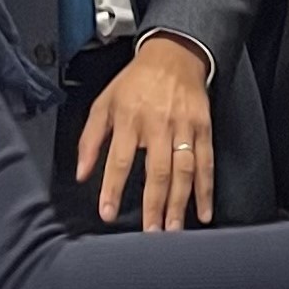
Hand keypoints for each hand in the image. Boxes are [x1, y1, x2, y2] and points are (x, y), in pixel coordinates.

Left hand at [77, 34, 213, 230]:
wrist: (173, 55)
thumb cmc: (135, 82)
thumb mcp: (104, 103)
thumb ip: (90, 139)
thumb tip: (81, 173)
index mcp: (130, 119)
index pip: (120, 160)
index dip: (113, 188)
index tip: (108, 213)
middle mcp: (158, 124)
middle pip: (158, 170)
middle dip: (154, 204)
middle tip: (151, 232)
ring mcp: (184, 127)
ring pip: (184, 170)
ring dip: (179, 202)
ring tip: (173, 229)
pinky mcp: (204, 129)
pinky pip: (206, 163)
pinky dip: (206, 189)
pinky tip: (203, 211)